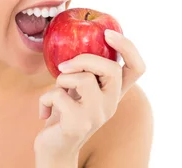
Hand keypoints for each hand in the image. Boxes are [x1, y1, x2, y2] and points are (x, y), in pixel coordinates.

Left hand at [34, 29, 145, 163]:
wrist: (53, 149)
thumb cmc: (64, 113)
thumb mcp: (77, 90)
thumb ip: (84, 71)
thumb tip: (78, 38)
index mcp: (113, 93)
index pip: (137, 68)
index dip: (128, 47)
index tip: (107, 33)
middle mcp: (111, 104)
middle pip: (110, 69)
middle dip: (84, 59)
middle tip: (64, 65)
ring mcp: (97, 115)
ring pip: (82, 79)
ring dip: (60, 80)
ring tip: (55, 94)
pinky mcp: (78, 124)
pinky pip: (58, 95)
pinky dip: (45, 99)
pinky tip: (44, 112)